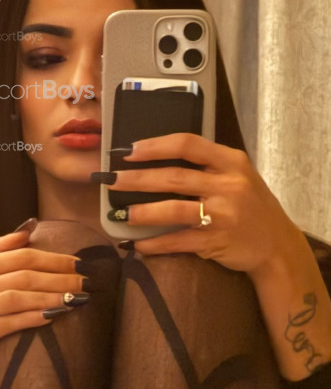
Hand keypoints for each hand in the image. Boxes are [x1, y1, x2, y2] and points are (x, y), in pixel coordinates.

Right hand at [0, 226, 86, 388]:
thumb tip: (30, 226)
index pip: (20, 255)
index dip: (51, 257)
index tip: (78, 262)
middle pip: (22, 274)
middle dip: (58, 276)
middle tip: (85, 280)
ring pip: (17, 296)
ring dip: (50, 295)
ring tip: (75, 298)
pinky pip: (7, 323)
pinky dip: (32, 317)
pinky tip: (52, 315)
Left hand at [112, 133, 298, 275]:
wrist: (277, 244)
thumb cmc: (250, 204)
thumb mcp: (237, 174)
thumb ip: (206, 163)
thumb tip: (153, 157)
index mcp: (230, 161)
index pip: (188, 144)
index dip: (155, 146)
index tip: (128, 150)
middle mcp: (228, 185)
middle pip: (174, 177)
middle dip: (137, 179)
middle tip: (110, 180)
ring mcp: (223, 214)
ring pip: (174, 210)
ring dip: (142, 212)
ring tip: (119, 214)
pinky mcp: (216, 241)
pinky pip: (178, 241)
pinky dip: (155, 243)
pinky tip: (137, 244)